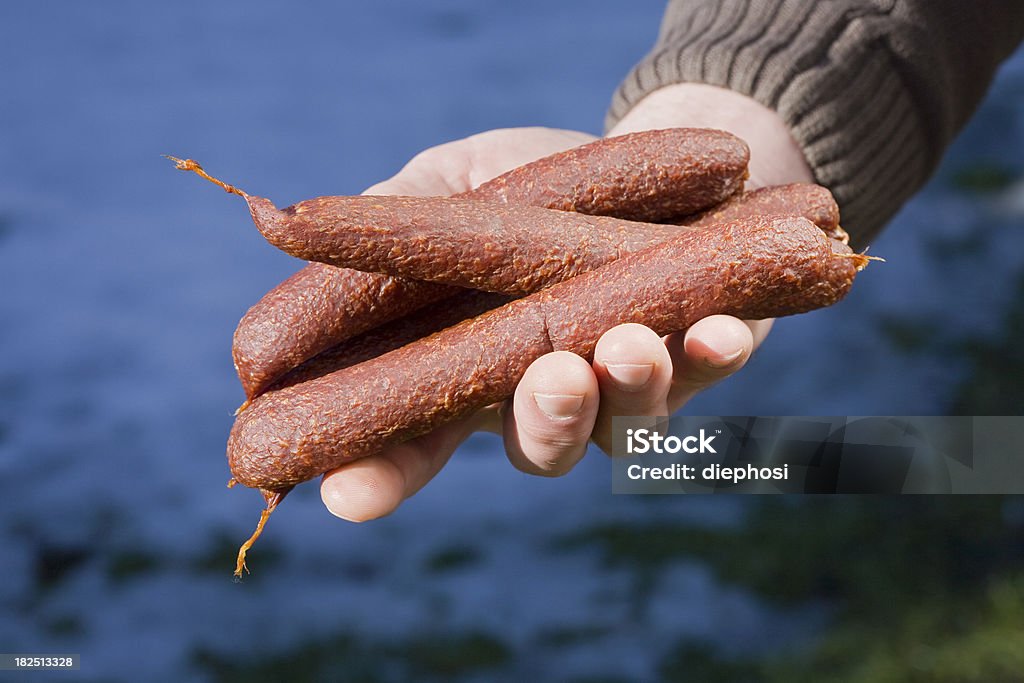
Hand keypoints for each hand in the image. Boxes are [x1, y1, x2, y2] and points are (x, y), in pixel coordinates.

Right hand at [321, 86, 812, 520]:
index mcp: (472, 365)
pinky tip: (717, 330)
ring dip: (628, 392)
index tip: (346, 491)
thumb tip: (300, 233)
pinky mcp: (697, 355)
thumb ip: (400, 216)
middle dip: (545, 424)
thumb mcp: (454, 180)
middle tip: (551, 378)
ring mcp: (624, 382)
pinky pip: (707, 374)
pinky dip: (711, 356)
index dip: (382, 473)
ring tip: (628, 343)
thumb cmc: (530, 181)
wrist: (639, 157)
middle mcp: (548, 392)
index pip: (417, 438)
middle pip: (539, 447)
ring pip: (626, 425)